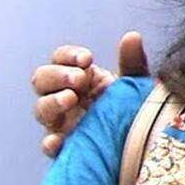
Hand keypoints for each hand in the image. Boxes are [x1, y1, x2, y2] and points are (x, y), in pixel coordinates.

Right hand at [32, 31, 149, 155]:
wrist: (142, 144)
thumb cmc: (135, 109)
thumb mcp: (137, 85)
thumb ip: (133, 63)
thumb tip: (132, 36)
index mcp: (80, 77)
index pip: (61, 58)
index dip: (69, 56)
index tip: (88, 59)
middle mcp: (65, 97)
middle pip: (42, 79)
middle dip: (58, 75)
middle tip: (80, 79)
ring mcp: (61, 122)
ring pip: (42, 109)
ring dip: (52, 102)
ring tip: (71, 99)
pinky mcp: (65, 147)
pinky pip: (49, 146)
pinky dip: (50, 143)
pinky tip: (58, 141)